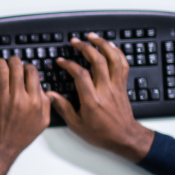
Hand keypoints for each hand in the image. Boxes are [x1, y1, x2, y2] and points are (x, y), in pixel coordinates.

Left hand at [0, 56, 49, 174]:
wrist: (1, 147)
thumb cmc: (21, 136)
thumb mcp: (43, 122)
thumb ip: (46, 103)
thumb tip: (42, 87)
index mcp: (34, 101)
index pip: (32, 72)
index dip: (28, 67)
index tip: (25, 69)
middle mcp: (18, 97)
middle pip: (16, 66)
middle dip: (14, 60)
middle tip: (12, 62)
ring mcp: (1, 97)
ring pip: (1, 69)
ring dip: (0, 62)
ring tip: (0, 63)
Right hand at [51, 33, 155, 161]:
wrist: (124, 137)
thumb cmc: (101, 133)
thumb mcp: (77, 125)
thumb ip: (63, 108)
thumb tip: (50, 95)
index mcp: (92, 100)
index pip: (80, 75)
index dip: (69, 64)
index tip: (61, 61)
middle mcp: (106, 90)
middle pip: (98, 61)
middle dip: (85, 48)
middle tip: (75, 42)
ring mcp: (116, 86)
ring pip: (113, 59)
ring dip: (103, 45)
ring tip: (92, 37)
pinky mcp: (122, 85)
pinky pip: (123, 64)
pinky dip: (117, 52)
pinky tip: (110, 46)